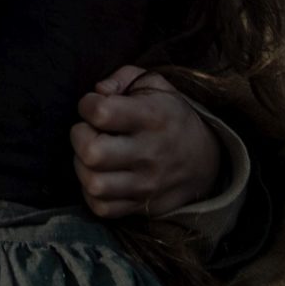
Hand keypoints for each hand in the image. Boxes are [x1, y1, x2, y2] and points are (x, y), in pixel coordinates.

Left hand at [71, 66, 221, 218]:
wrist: (205, 160)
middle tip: (87, 131)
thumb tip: (97, 90)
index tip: (93, 105)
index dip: (87, 105)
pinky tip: (100, 175)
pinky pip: (102, 208)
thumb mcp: (155, 84)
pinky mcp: (141, 206)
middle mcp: (149, 153)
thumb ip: (122, 77)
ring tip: (91, 154)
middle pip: (93, 152)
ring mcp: (146, 184)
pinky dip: (91, 193)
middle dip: (79, 136)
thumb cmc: (170, 116)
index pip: (102, 112)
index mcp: (152, 117)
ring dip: (82, 167)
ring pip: (94, 184)